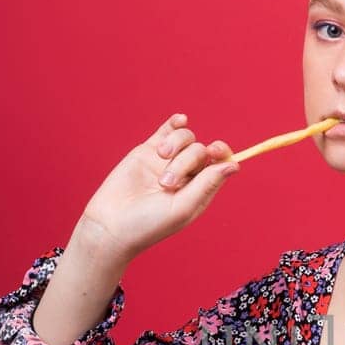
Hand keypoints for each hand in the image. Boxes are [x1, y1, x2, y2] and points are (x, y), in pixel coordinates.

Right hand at [75, 110, 241, 266]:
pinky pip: (167, 130)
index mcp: (200, 190)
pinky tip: (180, 120)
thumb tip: (234, 165)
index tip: (214, 151)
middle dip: (186, 160)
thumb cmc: (149, 224)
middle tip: (165, 182)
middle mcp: (187, 174)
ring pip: (186, 137)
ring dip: (177, 143)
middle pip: (200, 150)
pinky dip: (176, 123)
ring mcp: (168, 161)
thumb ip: (207, 185)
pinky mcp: (148, 151)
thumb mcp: (182, 207)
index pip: (220, 164)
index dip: (222, 153)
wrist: (110, 224)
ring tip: (160, 159)